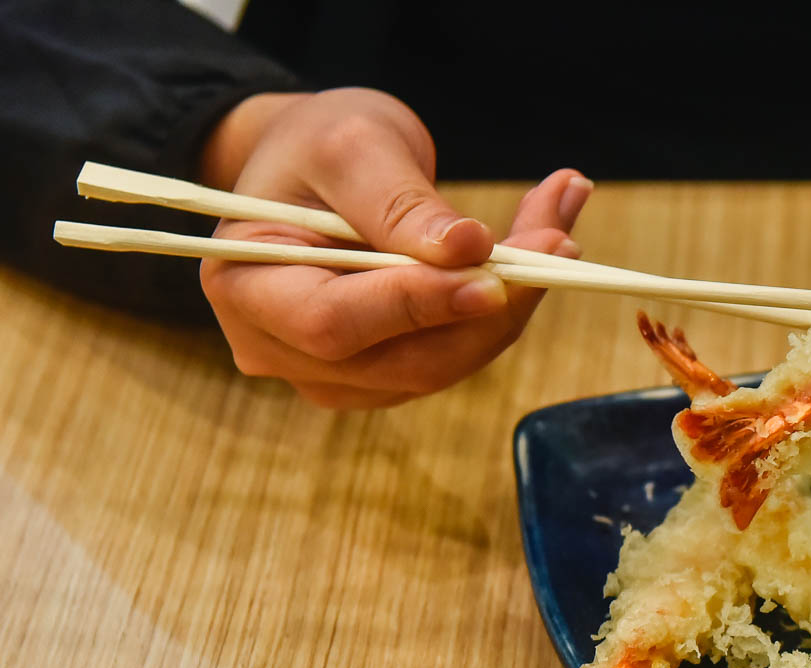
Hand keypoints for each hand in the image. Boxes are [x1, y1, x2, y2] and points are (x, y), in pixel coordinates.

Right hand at [196, 88, 592, 408]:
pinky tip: (543, 249)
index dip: (417, 306)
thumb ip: (398, 202)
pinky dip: (508, 305)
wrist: (315, 166)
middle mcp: (285, 350)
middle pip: (406, 360)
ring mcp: (339, 375)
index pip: (334, 323)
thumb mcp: (349, 146)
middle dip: (493, 307)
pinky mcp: (390, 374)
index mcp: (246, 290)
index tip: (494, 276)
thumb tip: (467, 252)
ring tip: (559, 227)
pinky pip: (459, 351)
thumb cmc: (315, 146)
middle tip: (559, 243)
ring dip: (515, 302)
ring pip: (447, 363)